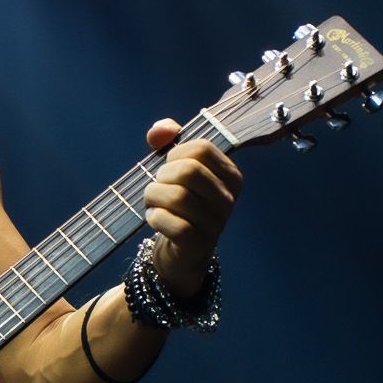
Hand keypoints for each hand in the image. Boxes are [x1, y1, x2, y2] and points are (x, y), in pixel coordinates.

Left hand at [142, 119, 242, 297]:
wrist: (182, 251)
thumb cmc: (179, 203)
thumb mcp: (175, 167)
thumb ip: (167, 139)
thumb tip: (160, 131)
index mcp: (230, 175)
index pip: (201, 148)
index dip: (175, 152)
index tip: (168, 166)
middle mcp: (229, 199)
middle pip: (188, 171)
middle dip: (162, 176)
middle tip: (157, 186)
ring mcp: (216, 223)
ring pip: (177, 197)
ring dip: (153, 196)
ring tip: (151, 201)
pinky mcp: (199, 244)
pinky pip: (173, 224)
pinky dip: (155, 217)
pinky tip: (154, 218)